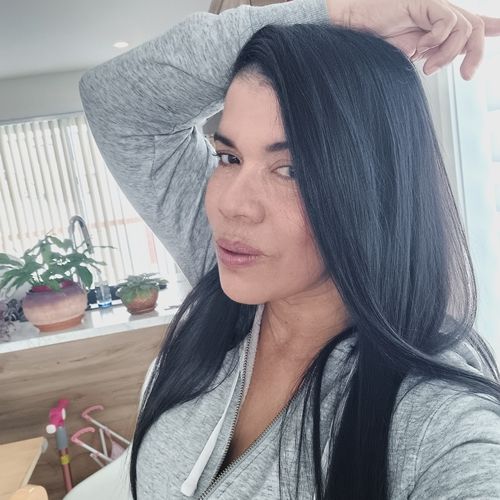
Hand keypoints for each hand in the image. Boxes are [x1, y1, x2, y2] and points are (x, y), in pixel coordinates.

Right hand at [326, 0, 499, 79]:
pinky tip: (419, 48)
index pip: (470, 24)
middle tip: (466, 77)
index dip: (491, 26)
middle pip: (474, 28)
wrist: (351, 30)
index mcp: (435, 28)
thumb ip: (428, 58)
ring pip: (464, 28)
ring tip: (428, 67)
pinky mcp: (424, 3)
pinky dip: (436, 40)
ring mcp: (432, 8)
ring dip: (449, 54)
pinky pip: (447, 21)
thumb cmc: (372, 45)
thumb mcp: (406, 58)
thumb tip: (443, 64)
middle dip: (475, 54)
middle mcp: (438, 16)